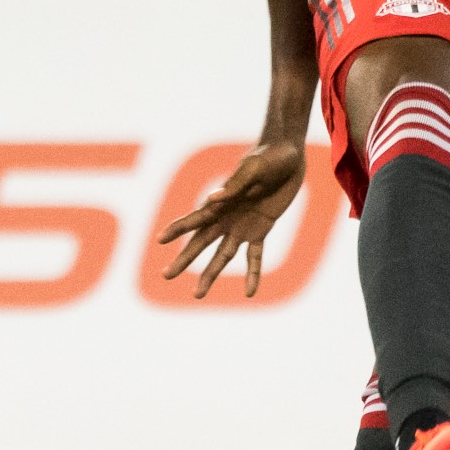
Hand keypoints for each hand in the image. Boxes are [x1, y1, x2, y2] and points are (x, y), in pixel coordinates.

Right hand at [158, 141, 309, 297]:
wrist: (289, 155)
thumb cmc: (267, 157)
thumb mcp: (253, 169)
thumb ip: (235, 185)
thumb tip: (213, 199)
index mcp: (220, 201)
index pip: (194, 219)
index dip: (177, 229)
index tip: (160, 240)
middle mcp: (226, 217)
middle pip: (201, 242)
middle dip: (184, 259)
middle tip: (166, 275)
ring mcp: (242, 225)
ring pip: (222, 256)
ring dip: (210, 274)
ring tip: (197, 294)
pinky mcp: (261, 229)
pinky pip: (255, 256)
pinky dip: (253, 274)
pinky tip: (250, 293)